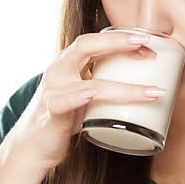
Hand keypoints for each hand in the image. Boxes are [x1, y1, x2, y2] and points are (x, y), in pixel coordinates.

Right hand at [8, 30, 161, 169]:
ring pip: (90, 84)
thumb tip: (144, 81)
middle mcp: (59, 72)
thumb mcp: (85, 94)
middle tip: (146, 43)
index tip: (148, 41)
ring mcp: (53, 92)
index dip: (120, 38)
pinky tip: (90, 94)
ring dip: (123, 88)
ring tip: (151, 92)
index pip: (95, 41)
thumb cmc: (64, 117)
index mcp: (69, 63)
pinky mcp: (51, 113)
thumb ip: (105, 83)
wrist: (33, 145)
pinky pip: (63, 103)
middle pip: (87, 46)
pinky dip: (77, 98)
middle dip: (118, 42)